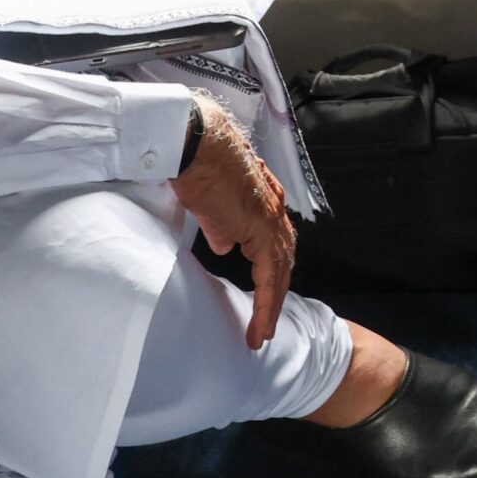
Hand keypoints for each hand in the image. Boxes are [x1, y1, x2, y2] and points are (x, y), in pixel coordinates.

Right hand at [169, 94, 295, 349]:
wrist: (194, 144)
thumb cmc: (195, 164)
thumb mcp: (209, 202)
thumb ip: (221, 225)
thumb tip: (225, 243)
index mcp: (263, 200)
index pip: (273, 243)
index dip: (270, 272)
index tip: (262, 298)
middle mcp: (273, 209)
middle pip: (283, 260)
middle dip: (275, 293)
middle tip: (266, 324)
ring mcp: (270, 218)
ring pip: (280, 271)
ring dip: (272, 305)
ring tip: (261, 333)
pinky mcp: (260, 229)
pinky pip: (269, 276)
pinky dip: (266, 303)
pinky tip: (259, 325)